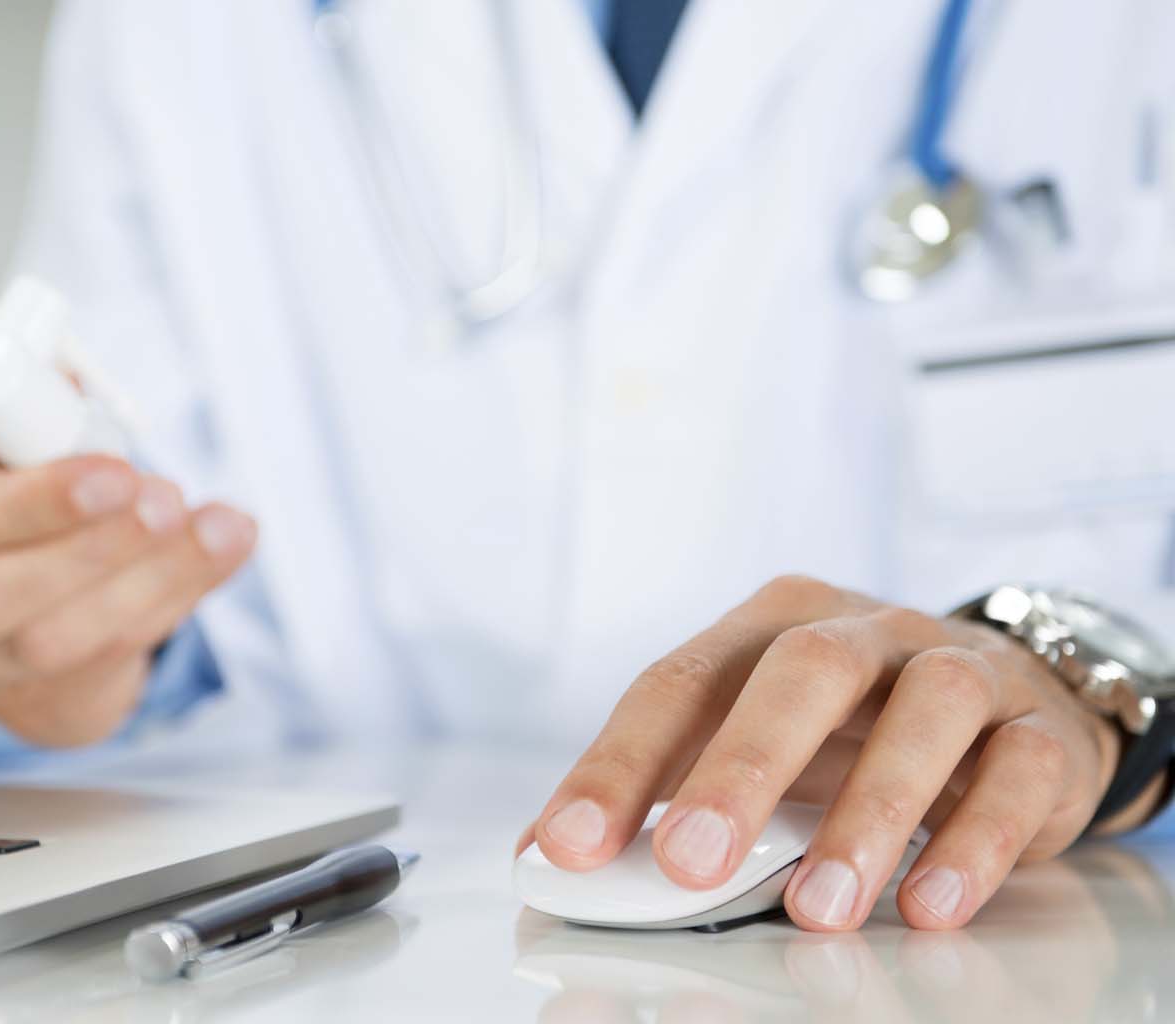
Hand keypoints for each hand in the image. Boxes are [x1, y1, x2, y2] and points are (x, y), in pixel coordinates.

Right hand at [0, 435, 254, 745]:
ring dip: (149, 580)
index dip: (31, 503)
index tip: (115, 473)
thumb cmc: (7, 501)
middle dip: (94, 549)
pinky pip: (102, 662)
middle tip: (168, 504)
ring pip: (52, 643)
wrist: (19, 592)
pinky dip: (169, 603)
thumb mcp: (7, 445)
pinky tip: (214, 557)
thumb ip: (39, 419)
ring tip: (213, 528)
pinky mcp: (20, 705)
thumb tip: (72, 382)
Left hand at [524, 575, 1133, 930]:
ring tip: (820, 907)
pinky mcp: (1037, 728)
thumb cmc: (848, 729)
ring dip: (868, 813)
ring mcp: (956, 668)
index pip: (679, 681)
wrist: (1011, 700)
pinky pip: (1015, 771)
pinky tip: (931, 904)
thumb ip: (661, 786)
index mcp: (768, 624)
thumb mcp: (753, 738)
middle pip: (799, 673)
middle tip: (691, 864)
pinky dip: (975, 840)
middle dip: (739, 768)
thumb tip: (543, 855)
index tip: (569, 845)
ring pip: (922, 713)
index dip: (619, 762)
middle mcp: (861, 630)